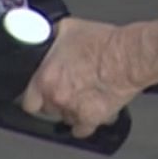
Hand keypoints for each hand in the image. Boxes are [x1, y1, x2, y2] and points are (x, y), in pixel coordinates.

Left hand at [20, 17, 141, 138]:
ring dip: (72, 110)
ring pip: (66, 119)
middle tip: (67, 89)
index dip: (35, 96)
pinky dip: (86, 122)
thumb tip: (46, 37)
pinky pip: (83, 130)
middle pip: (48, 109)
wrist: (129, 57)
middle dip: (55, 101)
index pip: (28, 100)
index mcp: (46, 78)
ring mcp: (74, 110)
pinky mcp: (92, 119)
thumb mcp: (69, 28)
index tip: (40, 94)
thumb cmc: (104, 43)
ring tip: (84, 96)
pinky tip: (92, 111)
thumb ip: (52, 39)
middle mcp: (57, 97)